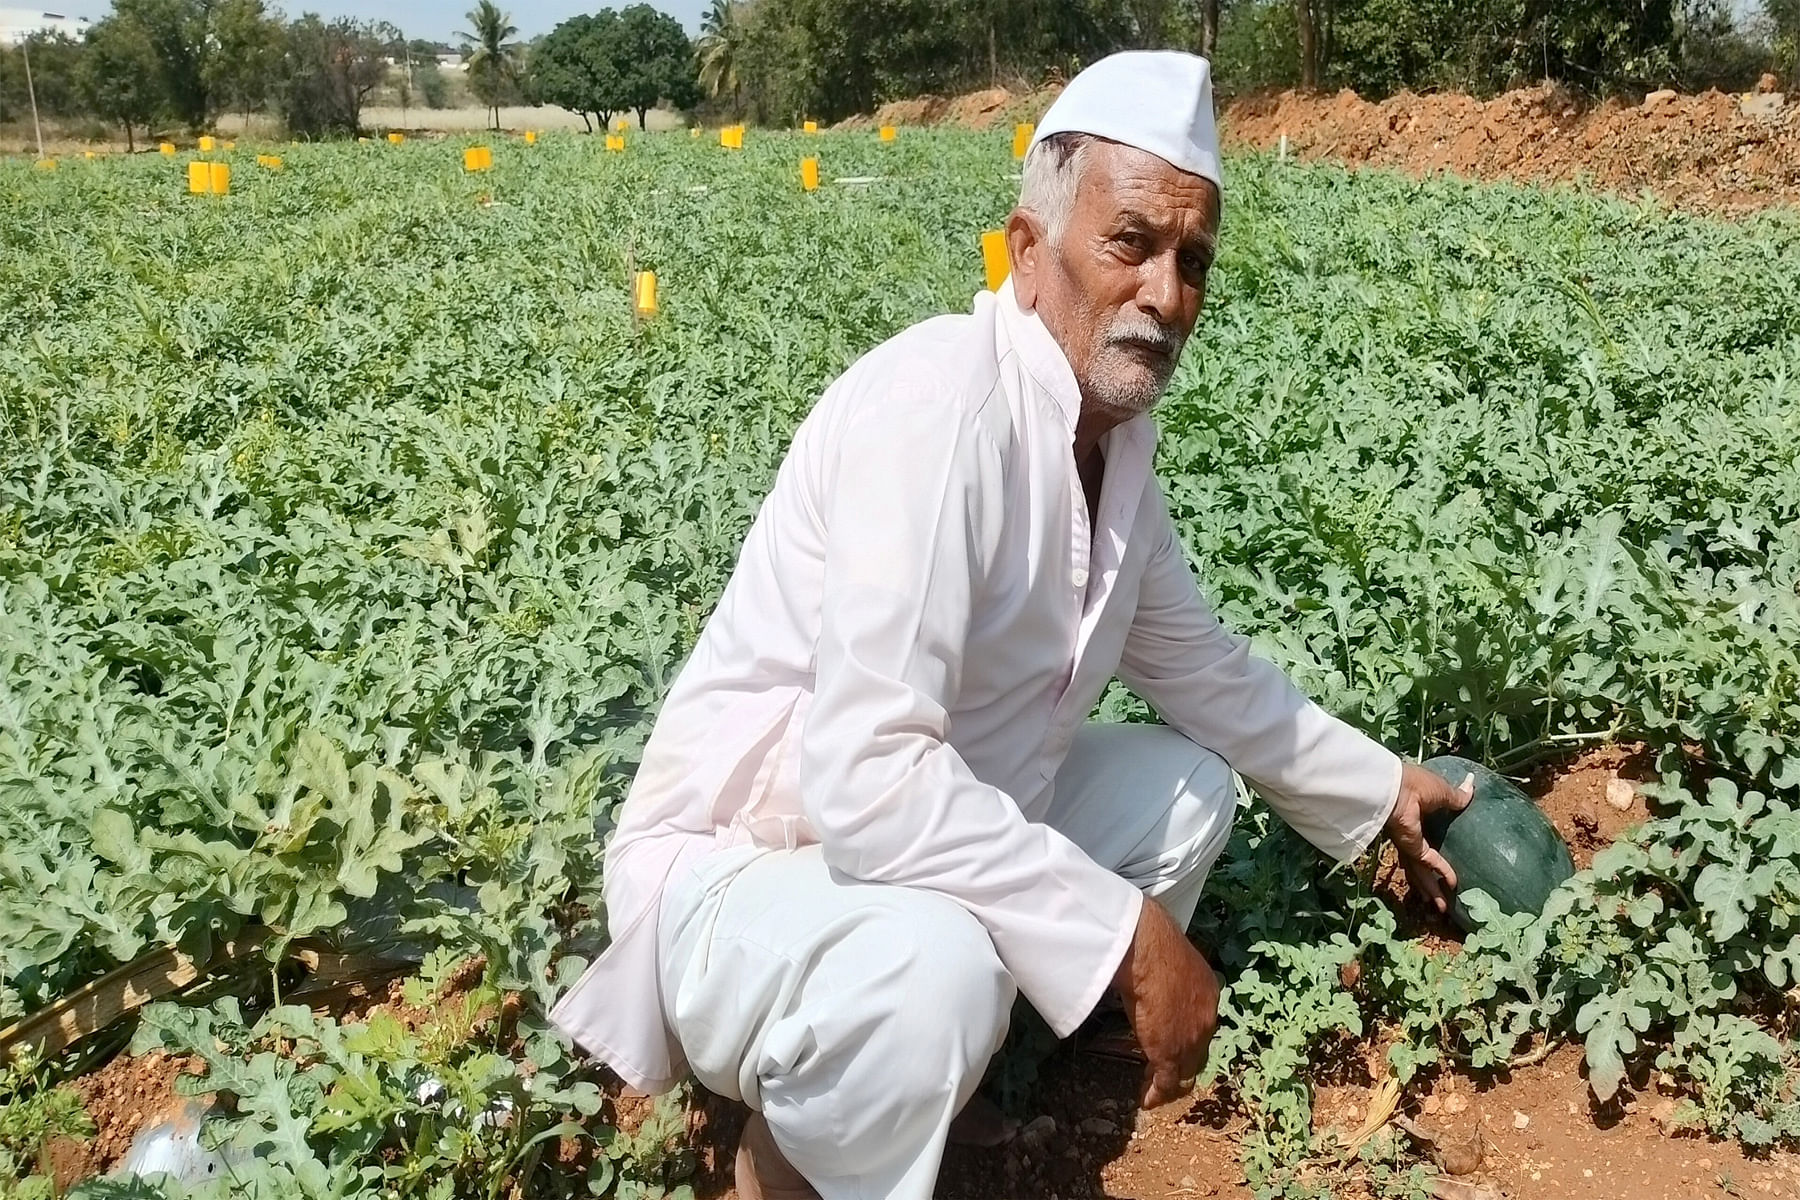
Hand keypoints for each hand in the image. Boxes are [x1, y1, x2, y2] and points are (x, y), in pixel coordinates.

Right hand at [1112, 897, 1219, 1108]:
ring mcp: (1190, 1039)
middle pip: (1197, 1052)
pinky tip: (1146, 1100)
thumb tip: (1148, 971)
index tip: (1171, 1043)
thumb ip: (1166, 975)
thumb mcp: (1169, 961)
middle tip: (1163, 1073)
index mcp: (1208, 993)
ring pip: (1184, 1072)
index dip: (1187, 1038)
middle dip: (1182, 1065)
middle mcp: (1207, 1019)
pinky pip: (1165, 1081)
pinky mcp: (1170, 1052)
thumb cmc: (1151, 944)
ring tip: (1154, 1092)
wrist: (1149, 948)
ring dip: (1168, 1084)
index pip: (1201, 1025)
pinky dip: (1156, 1093)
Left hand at [1385, 762, 1475, 913]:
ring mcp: (1410, 843)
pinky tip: (1453, 883)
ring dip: (1432, 889)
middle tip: (1442, 900)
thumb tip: (1472, 786)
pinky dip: (1442, 871)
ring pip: (1421, 871)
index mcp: (1418, 818)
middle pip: (1421, 865)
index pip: (1426, 841)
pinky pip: (1429, 862)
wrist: (1398, 787)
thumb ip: (1457, 796)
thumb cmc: (1417, 784)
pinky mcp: (1411, 847)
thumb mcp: (1442, 791)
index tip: (1444, 866)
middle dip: (1430, 883)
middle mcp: (1412, 834)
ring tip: (1443, 908)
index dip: (1435, 855)